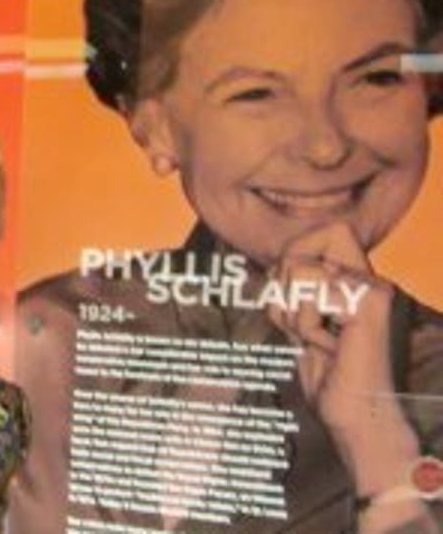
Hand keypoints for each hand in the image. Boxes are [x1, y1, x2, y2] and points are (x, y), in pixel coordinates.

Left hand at [265, 222, 418, 495]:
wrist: (359, 420)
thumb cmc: (330, 381)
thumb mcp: (304, 326)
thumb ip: (298, 292)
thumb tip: (275, 265)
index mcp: (359, 282)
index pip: (326, 230)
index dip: (294, 255)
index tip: (294, 300)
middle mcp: (372, 279)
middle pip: (305, 243)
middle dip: (284, 286)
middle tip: (305, 327)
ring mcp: (374, 288)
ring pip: (298, 267)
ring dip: (293, 312)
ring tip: (319, 341)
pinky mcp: (370, 303)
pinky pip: (309, 295)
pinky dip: (305, 327)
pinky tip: (329, 349)